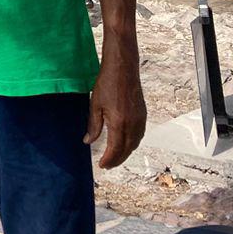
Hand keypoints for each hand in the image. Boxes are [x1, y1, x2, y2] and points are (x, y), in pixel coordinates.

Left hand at [85, 52, 145, 168]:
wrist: (123, 68)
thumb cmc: (107, 83)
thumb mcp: (95, 105)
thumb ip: (93, 126)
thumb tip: (88, 141)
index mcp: (119, 123)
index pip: (115, 149)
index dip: (109, 160)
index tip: (102, 165)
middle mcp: (132, 124)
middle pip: (126, 150)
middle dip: (117, 160)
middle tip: (107, 164)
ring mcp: (140, 120)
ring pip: (135, 144)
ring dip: (125, 153)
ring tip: (115, 156)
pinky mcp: (143, 115)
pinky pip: (139, 135)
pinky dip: (132, 143)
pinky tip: (125, 143)